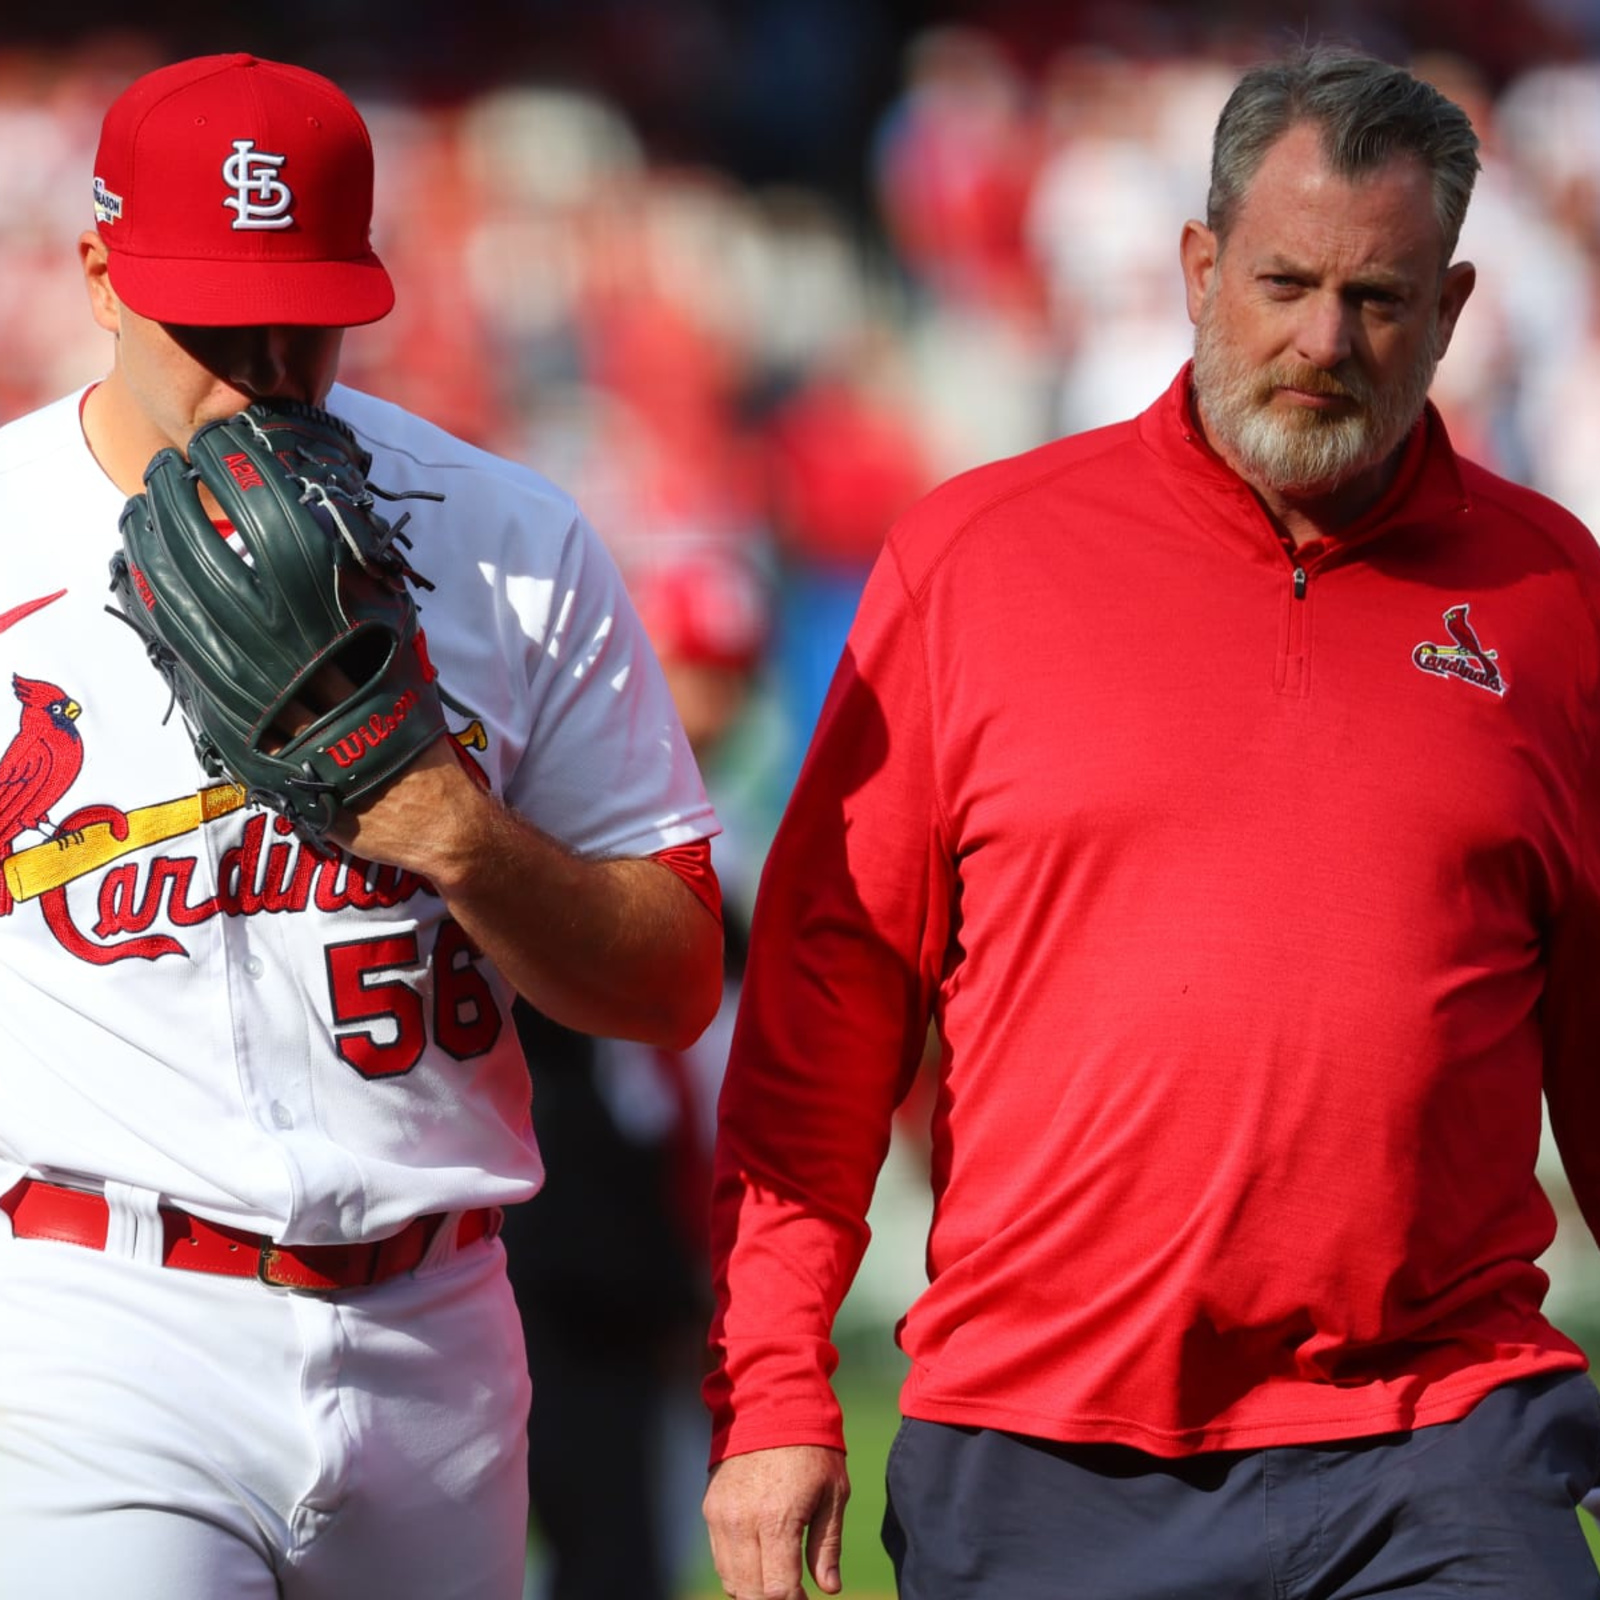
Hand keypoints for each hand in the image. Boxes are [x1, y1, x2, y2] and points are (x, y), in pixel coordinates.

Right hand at [703, 1445, 849, 1599]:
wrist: (771, 1403)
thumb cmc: (811, 1447)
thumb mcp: (833, 1493)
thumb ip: (828, 1545)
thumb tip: (830, 1588)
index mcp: (776, 1518)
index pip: (778, 1590)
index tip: (807, 1599)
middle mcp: (742, 1521)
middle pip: (751, 1592)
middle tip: (795, 1592)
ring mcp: (721, 1516)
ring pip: (731, 1581)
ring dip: (754, 1590)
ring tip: (778, 1580)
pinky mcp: (710, 1508)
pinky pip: (719, 1559)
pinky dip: (738, 1572)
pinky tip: (760, 1563)